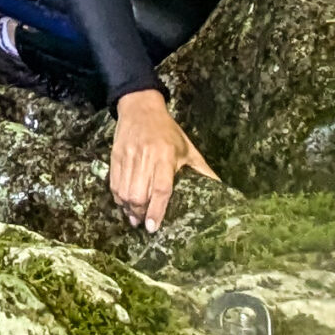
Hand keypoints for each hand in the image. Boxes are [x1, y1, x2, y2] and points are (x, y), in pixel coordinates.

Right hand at [110, 89, 217, 232]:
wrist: (140, 107)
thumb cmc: (167, 130)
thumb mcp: (188, 148)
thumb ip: (202, 170)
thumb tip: (221, 189)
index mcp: (166, 156)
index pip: (161, 189)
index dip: (156, 210)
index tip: (153, 227)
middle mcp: (145, 157)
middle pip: (139, 194)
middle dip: (140, 213)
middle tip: (144, 224)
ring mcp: (128, 156)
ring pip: (124, 191)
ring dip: (128, 208)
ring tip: (133, 217)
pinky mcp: (115, 155)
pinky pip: (114, 183)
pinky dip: (118, 197)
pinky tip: (124, 204)